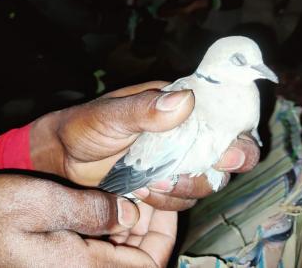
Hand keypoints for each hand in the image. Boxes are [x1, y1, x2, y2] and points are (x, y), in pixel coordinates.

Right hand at [0, 174, 174, 266]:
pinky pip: (95, 249)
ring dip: (129, 225)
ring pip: (116, 255)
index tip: (161, 200)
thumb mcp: (35, 203)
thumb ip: (89, 211)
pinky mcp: (54, 262)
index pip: (147, 264)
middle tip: (145, 189)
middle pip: (134, 260)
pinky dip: (107, 228)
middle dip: (147, 225)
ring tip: (128, 190)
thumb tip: (130, 215)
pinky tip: (102, 203)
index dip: (162, 233)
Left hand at [31, 81, 259, 210]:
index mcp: (177, 107)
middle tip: (189, 173)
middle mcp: (183, 134)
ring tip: (152, 182)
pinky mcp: (163, 184)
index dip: (237, 137)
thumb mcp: (112, 114)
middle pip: (223, 157)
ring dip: (184, 187)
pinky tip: (142, 191)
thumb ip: (144, 109)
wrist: (64, 157)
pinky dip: (166, 201)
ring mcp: (174, 161)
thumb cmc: (85, 126)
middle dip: (213, 169)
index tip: (232, 154)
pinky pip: (181, 200)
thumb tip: (184, 101)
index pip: (222, 119)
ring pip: (203, 182)